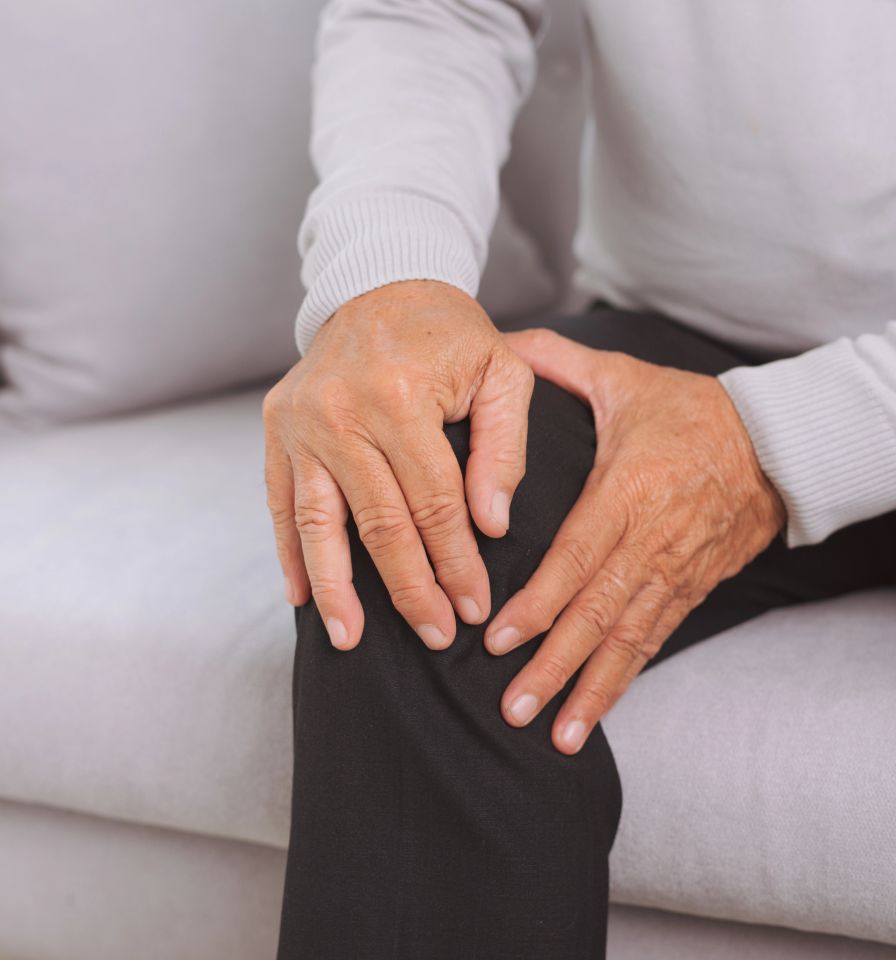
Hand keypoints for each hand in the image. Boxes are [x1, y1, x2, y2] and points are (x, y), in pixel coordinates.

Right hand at [264, 279, 533, 650]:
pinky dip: (291, 552)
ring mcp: (300, 422)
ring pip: (318, 523)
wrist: (379, 286)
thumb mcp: (503, 372)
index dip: (457, 561)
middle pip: (380, 523)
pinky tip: (303, 595)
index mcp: (401, 397)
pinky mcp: (276, 427)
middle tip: (435, 635)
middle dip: (411, 587)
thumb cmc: (450, 334)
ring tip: (350, 639)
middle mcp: (340, 412)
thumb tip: (490, 525)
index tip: (473, 606)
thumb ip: (504, 447)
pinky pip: (281, 502)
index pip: (435, 503)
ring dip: (337, 588)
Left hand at [484, 329, 786, 753]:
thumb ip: (558, 364)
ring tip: (552, 732)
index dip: (539, 601)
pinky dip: (622, 681)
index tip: (499, 637)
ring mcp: (674, 573)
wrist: (774, 443)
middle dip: (554, 663)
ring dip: (588, 689)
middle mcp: (652, 542)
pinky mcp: (690, 590)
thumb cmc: (690, 411)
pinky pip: (653, 642)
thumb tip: (504, 344)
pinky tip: (592, 716)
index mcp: (629, 491)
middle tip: (512, 705)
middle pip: (598, 612)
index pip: (577, 556)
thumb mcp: (624, 379)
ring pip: (626, 639)